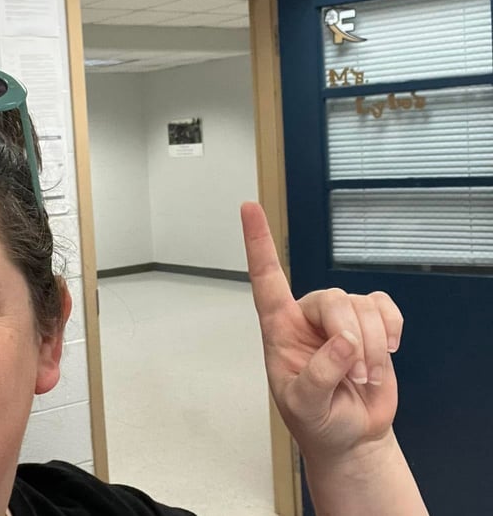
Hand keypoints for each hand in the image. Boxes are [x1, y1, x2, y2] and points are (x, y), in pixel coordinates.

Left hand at [240, 202, 403, 461]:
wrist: (351, 434)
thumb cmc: (316, 419)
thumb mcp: (303, 405)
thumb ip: (317, 375)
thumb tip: (342, 341)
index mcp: (279, 328)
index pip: (265, 278)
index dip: (258, 243)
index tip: (249, 207)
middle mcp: (307, 316)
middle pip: (332, 299)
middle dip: (350, 337)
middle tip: (355, 375)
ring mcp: (340, 318)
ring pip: (361, 304)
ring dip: (372, 346)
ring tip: (364, 377)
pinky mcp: (370, 322)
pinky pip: (384, 305)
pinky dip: (391, 330)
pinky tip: (386, 351)